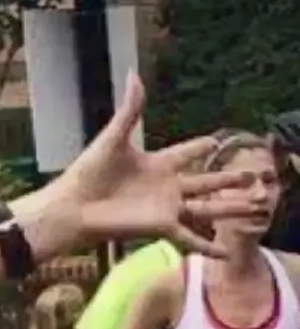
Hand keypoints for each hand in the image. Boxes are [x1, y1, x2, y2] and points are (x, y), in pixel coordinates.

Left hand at [38, 74, 261, 258]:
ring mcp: (166, 208)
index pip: (187, 152)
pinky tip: (225, 255)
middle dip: (230, 179)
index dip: (201, 145)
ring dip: (232, 208)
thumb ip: (130, 109)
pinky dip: (208, 248)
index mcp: (157, 163)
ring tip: (257, 206)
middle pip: (207, 181)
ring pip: (208, 208)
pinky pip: (191, 238)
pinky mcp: (162, 226)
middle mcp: (166, 186)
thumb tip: (134, 73)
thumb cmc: (87, 172)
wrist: (72, 207)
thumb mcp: (113, 137)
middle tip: (255, 174)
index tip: (216, 139)